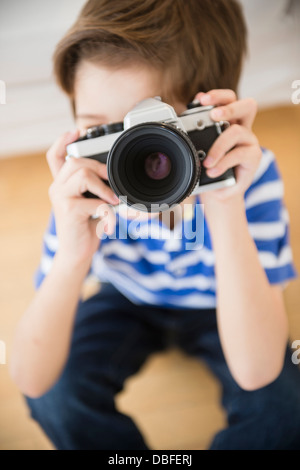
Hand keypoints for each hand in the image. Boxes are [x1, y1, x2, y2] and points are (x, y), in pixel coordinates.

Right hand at [47, 135, 117, 265]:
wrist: (77, 253)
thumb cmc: (86, 226)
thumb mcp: (90, 203)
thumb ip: (95, 188)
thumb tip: (117, 177)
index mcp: (61, 183)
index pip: (55, 156)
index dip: (63, 141)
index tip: (77, 131)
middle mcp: (56, 188)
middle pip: (76, 162)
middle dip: (99, 167)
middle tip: (112, 182)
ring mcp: (60, 199)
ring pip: (83, 175)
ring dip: (104, 187)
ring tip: (112, 200)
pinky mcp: (69, 211)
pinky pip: (93, 201)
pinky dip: (107, 209)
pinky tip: (109, 218)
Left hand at [194, 89, 261, 201]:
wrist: (219, 191)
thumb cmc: (209, 167)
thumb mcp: (199, 151)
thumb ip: (196, 134)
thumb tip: (185, 119)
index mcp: (229, 121)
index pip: (229, 100)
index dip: (217, 95)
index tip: (200, 99)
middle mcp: (242, 127)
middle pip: (246, 105)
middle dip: (228, 107)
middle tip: (213, 115)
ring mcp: (249, 141)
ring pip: (237, 131)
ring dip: (219, 146)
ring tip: (207, 162)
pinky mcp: (254, 157)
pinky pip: (240, 154)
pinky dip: (223, 163)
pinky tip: (213, 171)